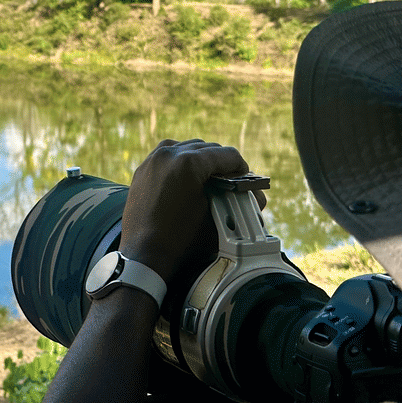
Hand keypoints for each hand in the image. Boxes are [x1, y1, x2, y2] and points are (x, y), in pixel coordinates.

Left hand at [119, 139, 251, 283]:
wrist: (144, 255)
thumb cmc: (181, 240)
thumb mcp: (218, 219)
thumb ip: (237, 202)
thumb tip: (258, 197)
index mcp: (190, 163)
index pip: (227, 155)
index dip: (241, 168)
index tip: (245, 180)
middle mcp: (170, 154)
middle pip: (208, 148)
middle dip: (222, 165)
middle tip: (231, 182)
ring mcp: (153, 159)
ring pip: (187, 147)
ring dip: (202, 160)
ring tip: (210, 179)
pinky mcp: (144, 168)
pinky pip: (169, 155)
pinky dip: (181, 161)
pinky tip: (188, 177)